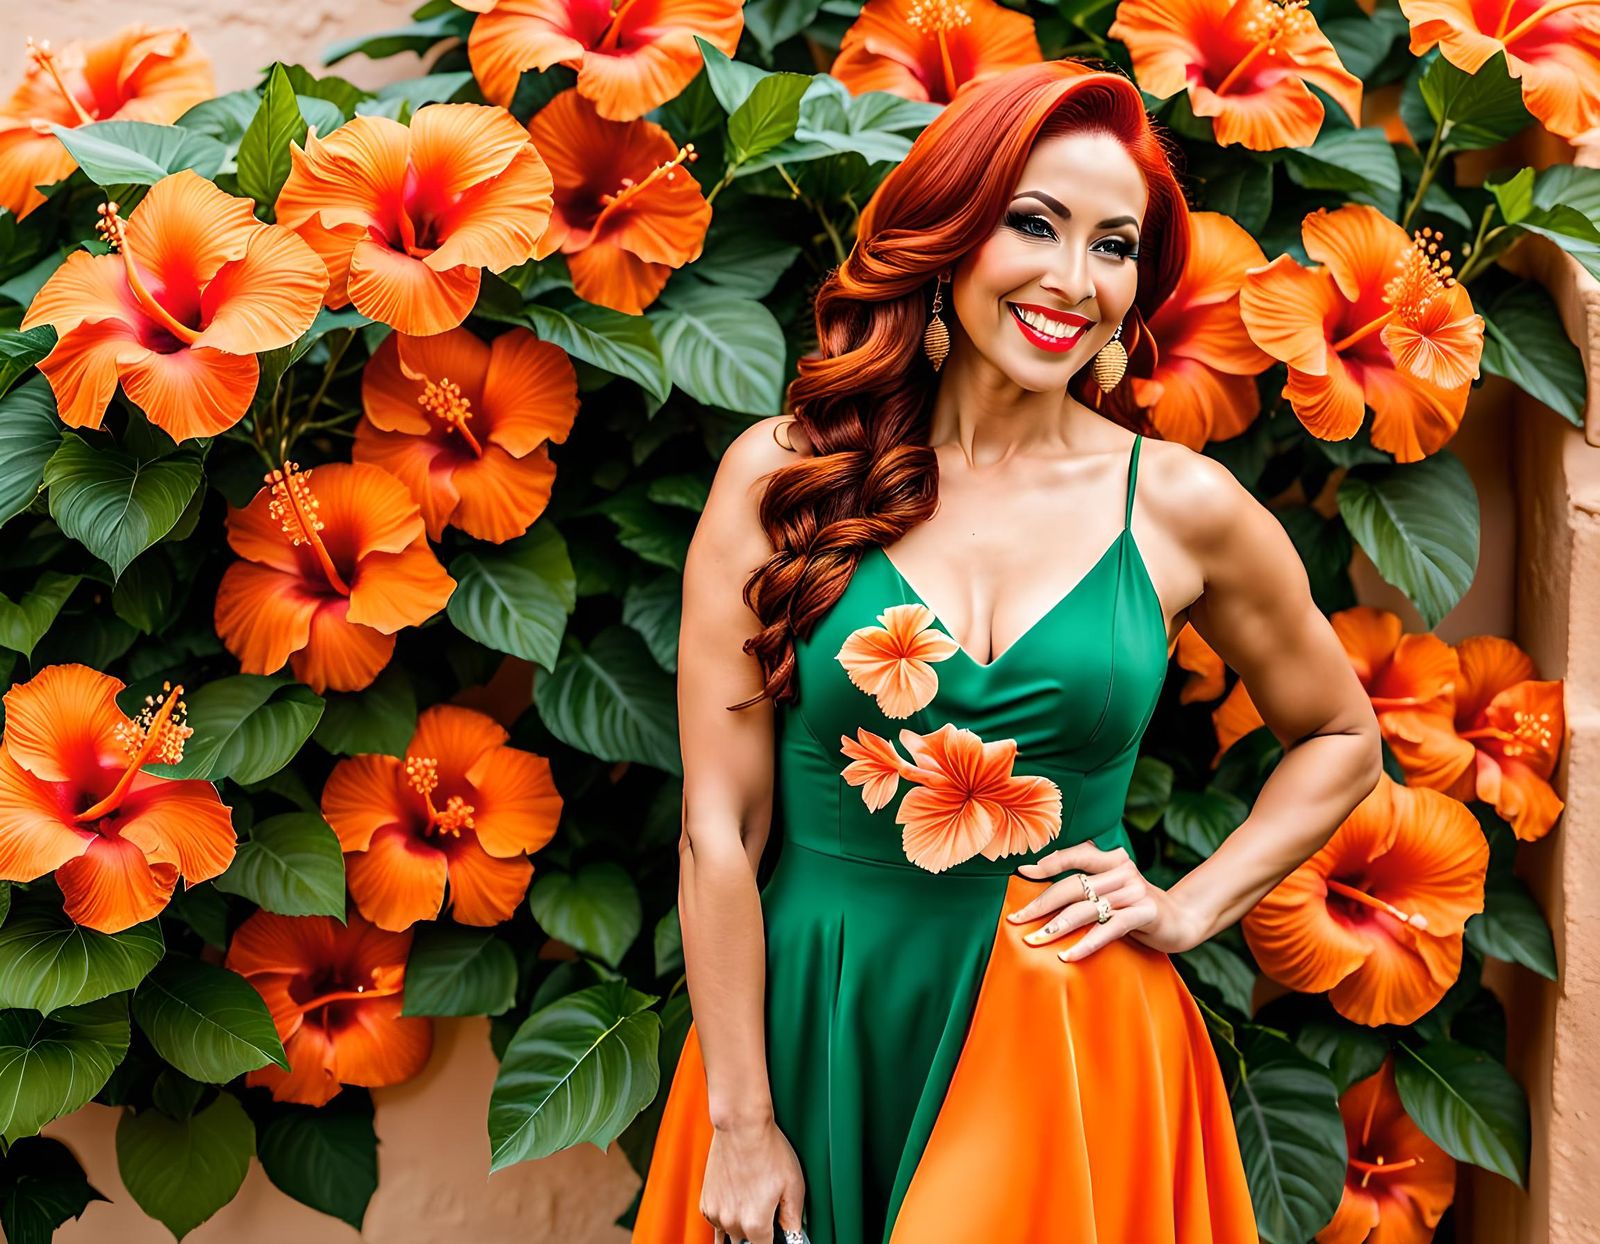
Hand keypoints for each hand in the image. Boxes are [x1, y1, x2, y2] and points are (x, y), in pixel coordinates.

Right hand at [701, 1116, 805, 1243]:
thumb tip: (793, 1236)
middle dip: (758, 1233)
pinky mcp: (706, 1202)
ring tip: (751, 1202)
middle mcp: (732, 1223)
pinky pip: (717, 1222)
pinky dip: (726, 1217)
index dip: (773, 1241)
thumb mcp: (793, 1185)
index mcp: (756, 1225)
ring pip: (730, 1234)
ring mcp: (716, 1213)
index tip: (774, 1234)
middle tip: (767, 1208)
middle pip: (747, 1243)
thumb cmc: (768, 1150)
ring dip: (741, 1227)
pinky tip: (737, 1200)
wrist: (741, 1126)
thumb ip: (793, 1218)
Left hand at [1008, 842, 1207, 959]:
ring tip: (1034, 940)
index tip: (1022, 873)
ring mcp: (1134, 891)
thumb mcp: (1113, 891)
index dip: (1049, 863)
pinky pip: (1108, 929)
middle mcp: (1123, 871)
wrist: (1183, 920)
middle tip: (1016, 919)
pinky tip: (1066, 956)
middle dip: (1041, 903)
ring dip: (1056, 926)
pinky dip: (1085, 944)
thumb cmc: (1137, 907)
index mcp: (1113, 860)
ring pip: (1086, 908)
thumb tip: (1044, 896)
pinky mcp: (1145, 913)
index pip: (1076, 855)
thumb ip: (1088, 887)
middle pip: (1073, 886)